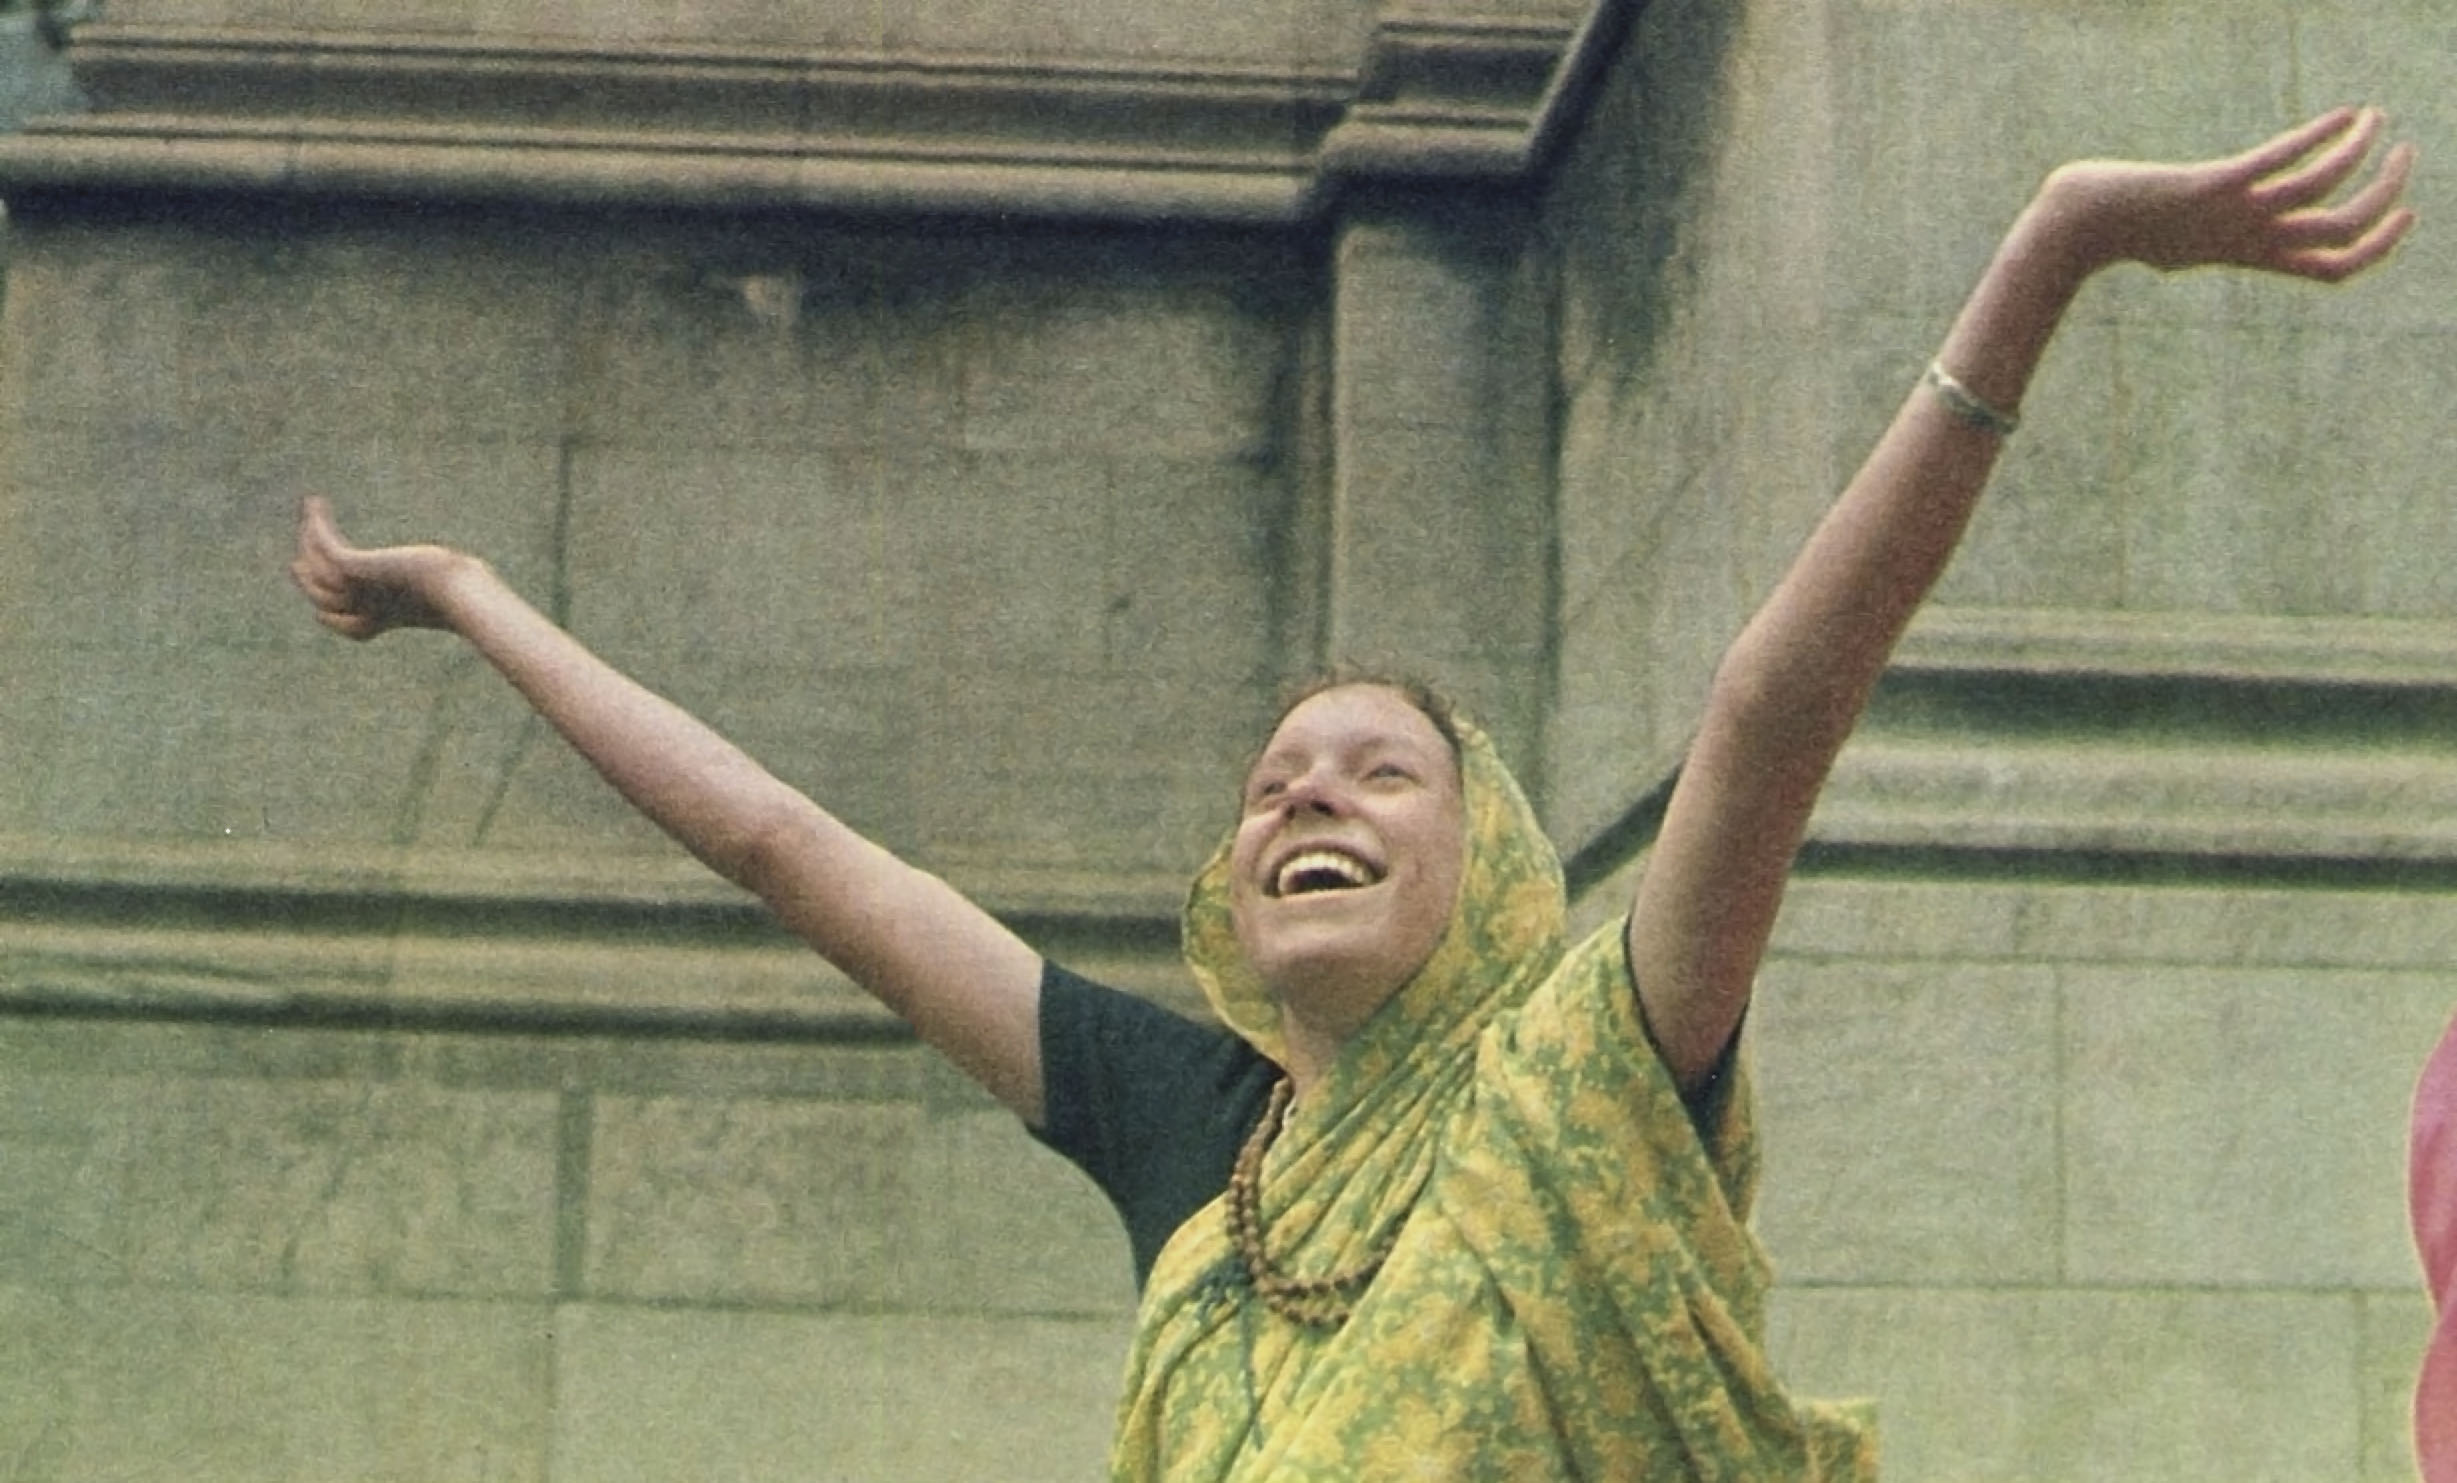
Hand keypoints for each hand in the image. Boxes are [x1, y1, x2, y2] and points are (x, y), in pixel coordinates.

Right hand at [288, 495, 474, 640]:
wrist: (455, 589)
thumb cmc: (462, 592)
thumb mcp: (447, 588)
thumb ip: (447, 584)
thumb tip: (471, 570)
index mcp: (382, 621)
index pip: (343, 624)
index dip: (328, 613)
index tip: (323, 605)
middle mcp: (363, 608)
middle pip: (320, 598)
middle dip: (306, 580)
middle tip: (297, 561)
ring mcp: (355, 589)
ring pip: (313, 571)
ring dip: (307, 539)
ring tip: (310, 514)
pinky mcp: (354, 566)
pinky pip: (322, 545)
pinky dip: (314, 522)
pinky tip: (314, 502)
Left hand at [2042, 105, 2415, 283]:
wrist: (2077, 228)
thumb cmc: (2120, 233)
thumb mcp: (2171, 248)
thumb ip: (2194, 248)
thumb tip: (2185, 252)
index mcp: (2250, 256)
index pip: (2335, 268)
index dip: (2380, 246)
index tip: (2405, 213)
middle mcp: (2249, 239)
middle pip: (2343, 228)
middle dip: (2386, 193)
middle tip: (2405, 154)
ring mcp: (2232, 213)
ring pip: (2324, 188)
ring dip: (2361, 150)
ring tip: (2376, 120)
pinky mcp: (2212, 184)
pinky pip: (2280, 158)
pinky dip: (2321, 135)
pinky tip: (2346, 114)